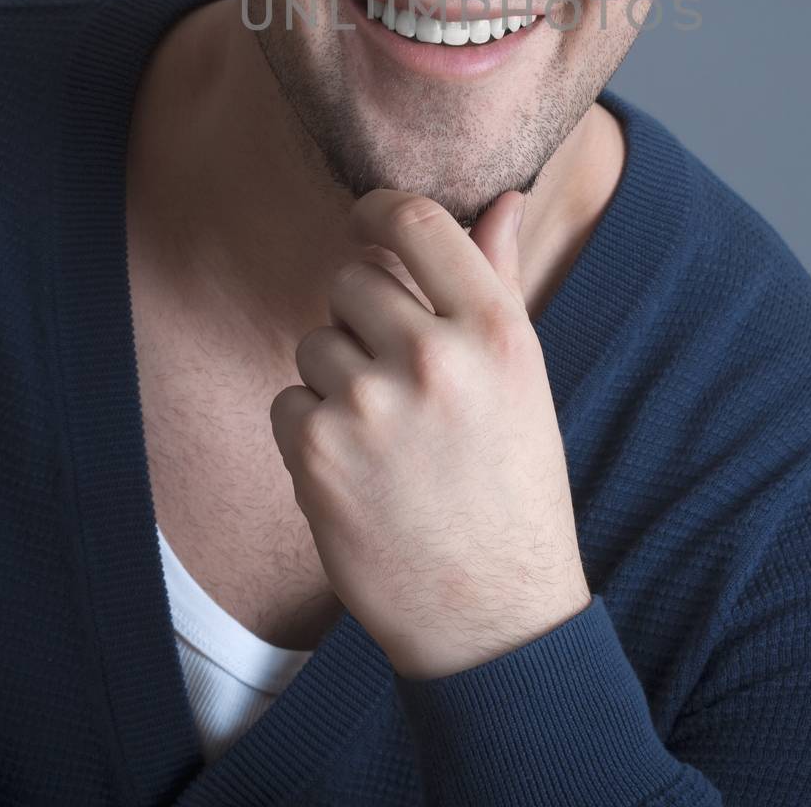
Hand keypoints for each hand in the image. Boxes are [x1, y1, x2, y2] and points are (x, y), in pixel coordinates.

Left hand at [269, 188, 591, 678]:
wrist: (490, 612)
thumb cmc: (512, 481)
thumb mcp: (524, 374)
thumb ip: (500, 276)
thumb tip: (503, 197)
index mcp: (493, 331)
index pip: (415, 222)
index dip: (378, 209)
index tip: (367, 220)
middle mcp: (433, 358)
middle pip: (350, 280)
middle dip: (362, 318)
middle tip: (400, 379)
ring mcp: (369, 405)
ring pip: (314, 340)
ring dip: (336, 377)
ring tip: (387, 435)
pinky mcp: (316, 453)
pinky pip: (287, 399)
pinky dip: (310, 429)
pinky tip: (359, 469)